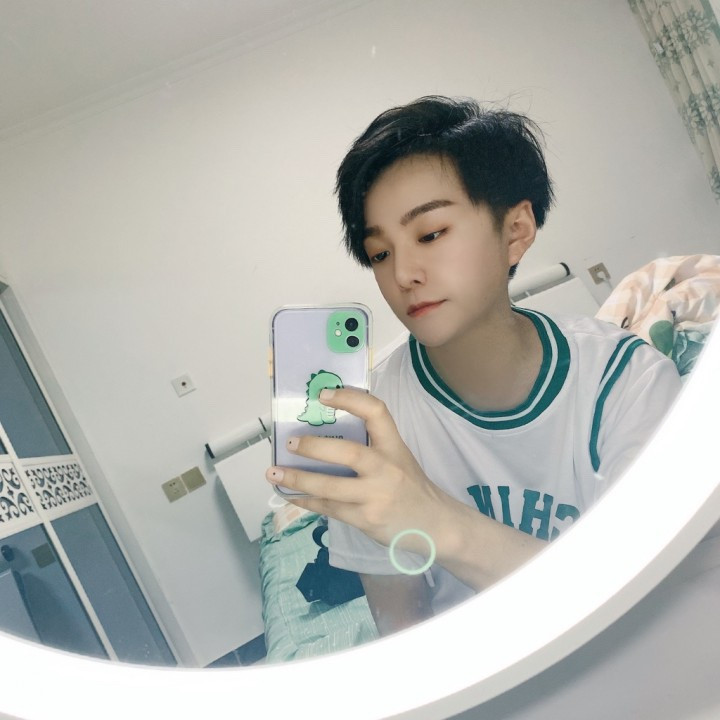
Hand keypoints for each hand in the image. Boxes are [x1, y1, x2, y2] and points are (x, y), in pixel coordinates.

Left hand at [266, 387, 446, 551]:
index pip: (376, 412)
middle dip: (313, 448)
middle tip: (289, 444)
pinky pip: (329, 508)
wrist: (434, 526)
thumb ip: (370, 447)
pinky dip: (307, 501)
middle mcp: (386, 468)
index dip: (349, 399)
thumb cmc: (410, 487)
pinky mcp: (366, 519)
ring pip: (330, 487)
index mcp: (394, 446)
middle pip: (347, 452)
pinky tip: (293, 495)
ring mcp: (375, 495)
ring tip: (274, 474)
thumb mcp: (397, 459)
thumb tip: (323, 437)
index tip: (323, 395)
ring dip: (298, 480)